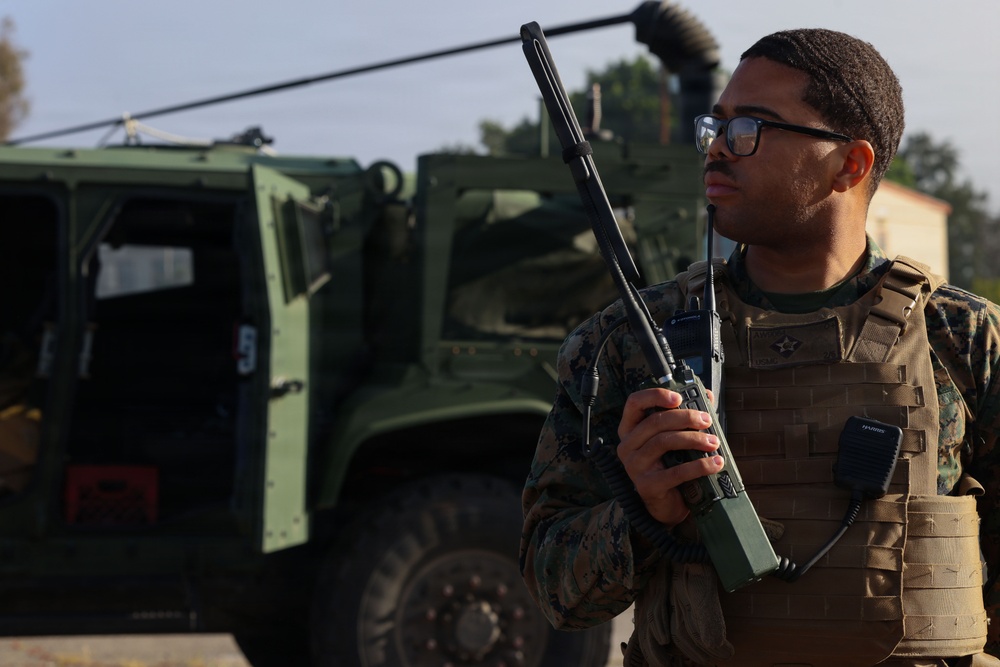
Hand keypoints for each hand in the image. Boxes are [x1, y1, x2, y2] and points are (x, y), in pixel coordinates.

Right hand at [616, 387, 722, 526]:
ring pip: (664, 442)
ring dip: (693, 439)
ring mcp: (634, 466)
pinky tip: (715, 463)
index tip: (678, 397)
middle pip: (655, 422)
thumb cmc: (671, 465)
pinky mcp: (647, 486)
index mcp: (630, 429)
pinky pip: (675, 472)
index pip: (634, 402)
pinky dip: (699, 466)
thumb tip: (706, 395)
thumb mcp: (676, 438)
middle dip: (685, 418)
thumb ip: (687, 416)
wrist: (668, 504)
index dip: (655, 396)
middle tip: (707, 421)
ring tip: (714, 442)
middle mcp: (627, 445)